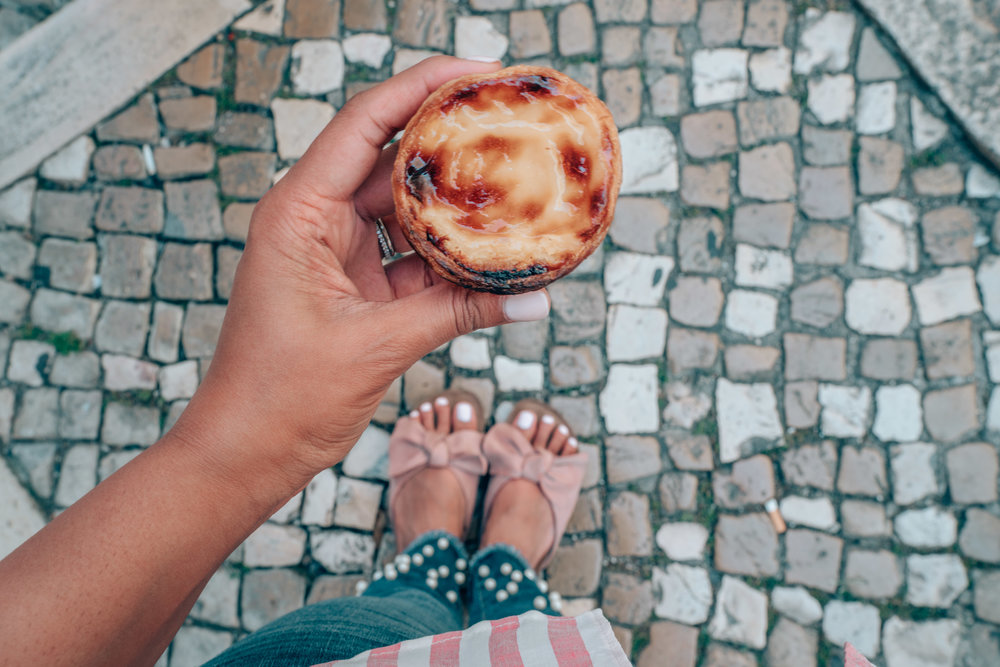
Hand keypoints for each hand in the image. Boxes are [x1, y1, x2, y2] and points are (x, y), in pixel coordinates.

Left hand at [172, 56, 550, 492]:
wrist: (245, 454)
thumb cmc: (281, 398)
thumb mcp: (378, 346)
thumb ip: (459, 313)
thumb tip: (535, 299)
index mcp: (299, 212)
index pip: (365, 124)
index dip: (422, 86)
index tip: (480, 71)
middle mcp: (314, 219)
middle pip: (390, 158)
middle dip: (450, 141)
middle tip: (510, 123)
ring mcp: (334, 252)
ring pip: (405, 209)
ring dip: (455, 206)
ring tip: (514, 186)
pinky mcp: (352, 286)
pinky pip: (409, 255)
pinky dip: (448, 257)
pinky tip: (494, 254)